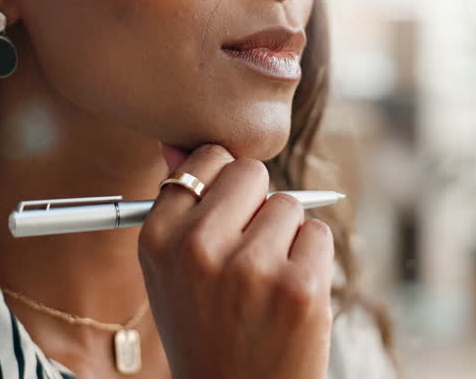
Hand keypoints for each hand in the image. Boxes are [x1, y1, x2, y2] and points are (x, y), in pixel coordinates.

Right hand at [138, 142, 334, 378]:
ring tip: (265, 283)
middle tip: (248, 254)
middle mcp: (198, 248)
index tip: (225, 220)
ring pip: (287, 204)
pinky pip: (317, 234)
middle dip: (257, 203)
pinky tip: (289, 296)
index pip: (206, 160)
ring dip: (286, 236)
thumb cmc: (206, 331)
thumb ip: (178, 208)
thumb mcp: (171, 273)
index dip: (224, 187)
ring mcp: (250, 267)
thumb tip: (178, 145)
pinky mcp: (298, 286)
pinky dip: (312, 260)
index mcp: (158, 240)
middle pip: (250, 172)